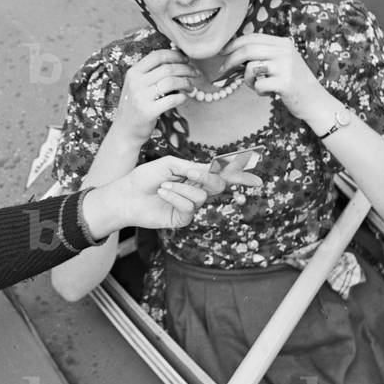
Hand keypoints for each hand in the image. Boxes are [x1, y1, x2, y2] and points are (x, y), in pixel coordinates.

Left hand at [85, 155, 259, 235]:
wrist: (126, 195)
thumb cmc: (145, 177)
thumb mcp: (170, 165)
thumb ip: (193, 167)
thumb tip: (214, 169)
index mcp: (195, 175)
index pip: (221, 174)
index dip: (239, 174)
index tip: (256, 174)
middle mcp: (196, 190)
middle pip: (218, 185)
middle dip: (206, 177)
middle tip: (189, 173)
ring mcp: (190, 206)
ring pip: (202, 196)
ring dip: (182, 188)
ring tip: (162, 185)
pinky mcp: (182, 218)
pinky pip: (189, 207)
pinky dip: (176, 197)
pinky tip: (162, 193)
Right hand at [111, 50, 199, 144]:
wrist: (124, 130)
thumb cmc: (135, 106)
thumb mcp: (137, 85)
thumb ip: (151, 73)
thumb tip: (178, 60)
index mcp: (133, 72)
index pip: (157, 55)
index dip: (175, 55)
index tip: (186, 59)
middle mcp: (136, 83)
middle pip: (167, 68)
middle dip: (186, 69)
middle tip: (195, 73)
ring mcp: (141, 97)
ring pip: (171, 82)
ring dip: (186, 82)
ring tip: (191, 86)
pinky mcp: (148, 111)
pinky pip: (172, 100)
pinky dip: (183, 97)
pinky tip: (184, 98)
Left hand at [214, 34, 327, 118]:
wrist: (315, 101)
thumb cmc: (292, 82)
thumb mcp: (281, 62)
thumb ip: (263, 55)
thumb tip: (232, 55)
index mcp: (283, 43)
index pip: (252, 37)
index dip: (233, 44)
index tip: (222, 52)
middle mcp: (285, 51)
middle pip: (248, 50)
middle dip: (230, 60)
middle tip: (222, 70)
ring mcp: (286, 66)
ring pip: (251, 68)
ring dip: (247, 80)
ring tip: (257, 86)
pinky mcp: (285, 83)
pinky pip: (258, 85)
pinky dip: (258, 91)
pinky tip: (268, 93)